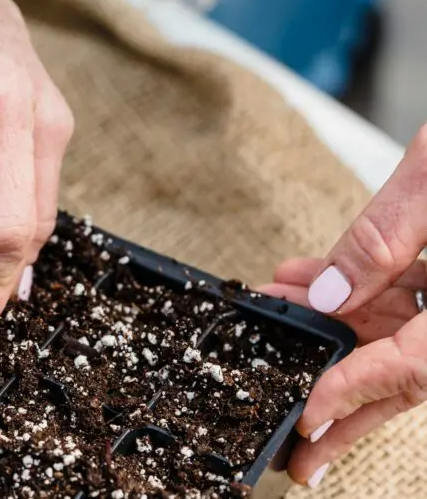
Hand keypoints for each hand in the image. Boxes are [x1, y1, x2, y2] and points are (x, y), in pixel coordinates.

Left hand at [258, 126, 426, 487]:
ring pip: (398, 331)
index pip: (413, 368)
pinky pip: (406, 292)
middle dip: (345, 407)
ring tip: (272, 320)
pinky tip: (304, 277)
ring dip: (331, 327)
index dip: (354, 394)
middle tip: (296, 445)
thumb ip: (382, 239)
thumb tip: (327, 296)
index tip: (305, 416)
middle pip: (405, 373)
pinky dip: (356, 285)